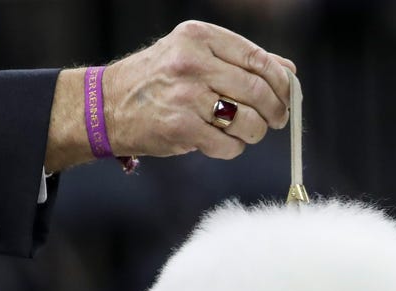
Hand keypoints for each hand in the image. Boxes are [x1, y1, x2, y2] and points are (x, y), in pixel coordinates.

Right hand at [45, 20, 296, 169]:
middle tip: (275, 121)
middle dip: (276, 112)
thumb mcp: (194, 56)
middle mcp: (192, 62)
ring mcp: (186, 96)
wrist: (106, 106)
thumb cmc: (158, 81)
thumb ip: (241, 60)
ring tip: (243, 131)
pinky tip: (219, 142)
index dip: (281, 82)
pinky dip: (232, 149)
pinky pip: (229, 145)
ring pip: (249, 121)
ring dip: (255, 133)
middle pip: (260, 92)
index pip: (259, 59)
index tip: (286, 96)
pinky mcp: (181, 128)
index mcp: (199, 37)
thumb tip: (289, 70)